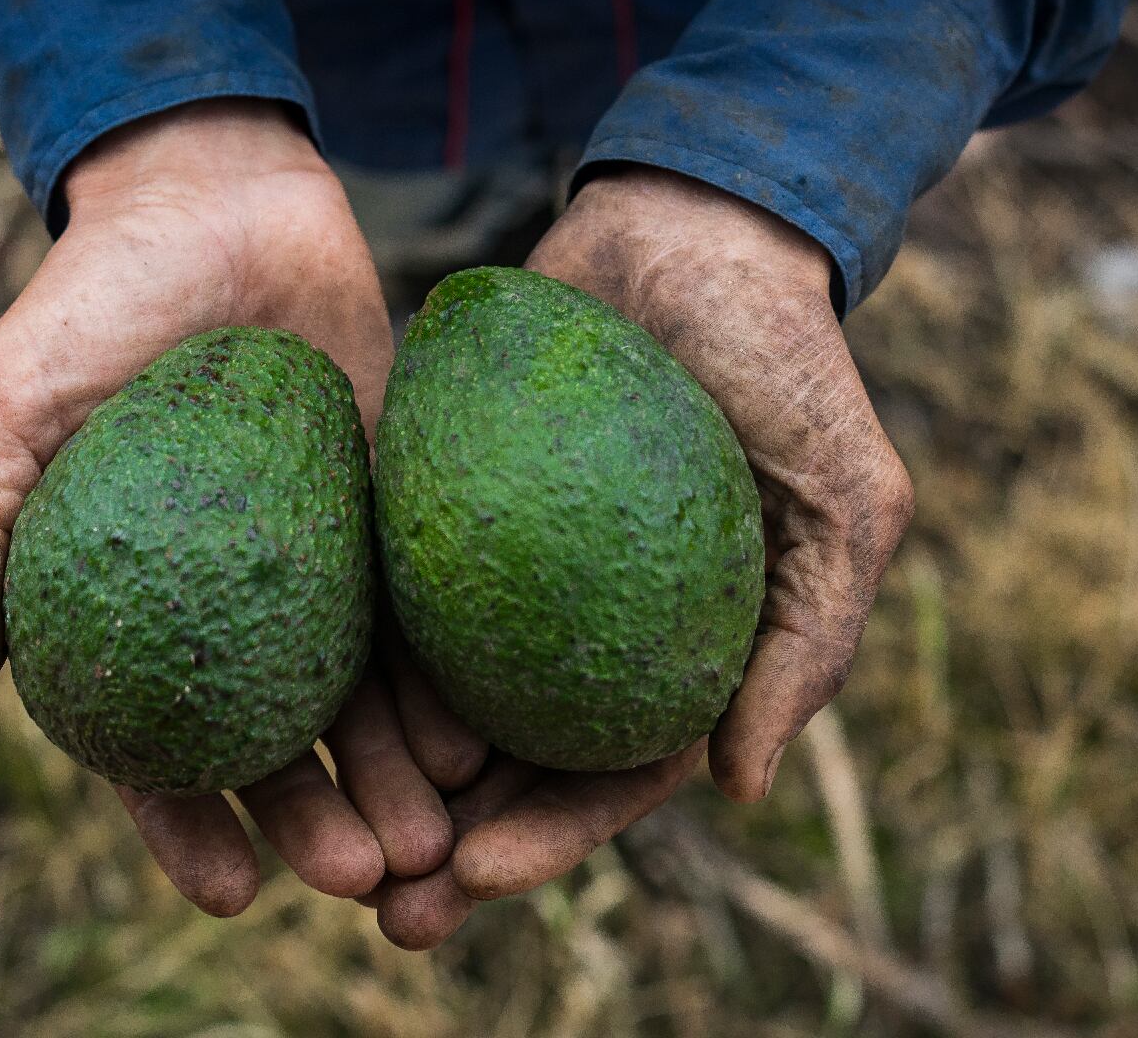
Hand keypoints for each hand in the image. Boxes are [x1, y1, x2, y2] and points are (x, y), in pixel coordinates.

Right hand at [0, 100, 477, 914]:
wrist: (216, 203)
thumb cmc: (90, 303)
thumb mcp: (5, 405)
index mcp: (131, 612)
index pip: (155, 750)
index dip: (188, 828)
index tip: (233, 892)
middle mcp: (230, 611)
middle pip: (277, 747)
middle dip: (318, 824)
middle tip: (363, 876)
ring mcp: (318, 571)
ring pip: (361, 701)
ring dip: (397, 780)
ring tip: (435, 841)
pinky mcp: (391, 520)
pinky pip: (425, 612)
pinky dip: (448, 680)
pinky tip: (480, 735)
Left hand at [372, 165, 914, 948]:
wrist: (693, 229)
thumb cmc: (788, 363)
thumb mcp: (843, 498)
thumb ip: (808, 640)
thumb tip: (736, 786)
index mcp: (673, 655)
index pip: (609, 773)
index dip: (548, 838)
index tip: (473, 877)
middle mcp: (581, 630)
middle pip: (508, 761)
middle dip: (447, 846)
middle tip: (377, 908)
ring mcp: (506, 570)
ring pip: (436, 694)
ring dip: (382, 773)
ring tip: (315, 833)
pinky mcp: (442, 503)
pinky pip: (387, 585)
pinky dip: (352, 648)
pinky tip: (294, 697)